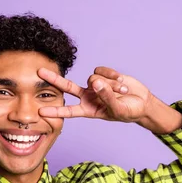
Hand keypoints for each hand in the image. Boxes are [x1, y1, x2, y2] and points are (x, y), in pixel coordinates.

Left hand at [37, 66, 153, 122]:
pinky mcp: (103, 75)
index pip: (69, 111)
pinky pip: (101, 70)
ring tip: (121, 91)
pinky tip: (121, 81)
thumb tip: (95, 83)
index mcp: (89, 110)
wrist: (142, 102)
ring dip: (109, 84)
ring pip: (93, 78)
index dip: (55, 111)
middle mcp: (88, 96)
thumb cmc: (129, 111)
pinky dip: (112, 75)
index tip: (41, 112)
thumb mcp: (118, 109)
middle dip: (54, 79)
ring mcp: (95, 85)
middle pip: (67, 87)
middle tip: (39, 72)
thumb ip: (106, 97)